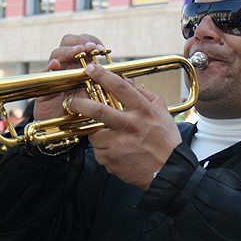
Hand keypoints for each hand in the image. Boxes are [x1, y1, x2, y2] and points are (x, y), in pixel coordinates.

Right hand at [34, 34, 105, 120]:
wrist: (65, 128)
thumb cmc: (83, 111)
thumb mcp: (100, 97)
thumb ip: (112, 88)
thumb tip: (129, 82)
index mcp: (80, 64)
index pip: (83, 44)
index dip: (91, 41)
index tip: (102, 48)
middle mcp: (67, 66)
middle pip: (68, 42)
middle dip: (80, 41)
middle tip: (91, 48)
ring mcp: (55, 74)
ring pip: (57, 54)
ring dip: (68, 50)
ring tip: (79, 51)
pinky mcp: (45, 86)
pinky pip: (45, 73)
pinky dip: (50, 66)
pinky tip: (56, 64)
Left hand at [66, 62, 181, 189]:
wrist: (169, 172)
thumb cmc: (166, 141)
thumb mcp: (163, 113)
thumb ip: (147, 96)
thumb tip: (130, 83)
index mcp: (143, 111)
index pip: (120, 88)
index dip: (102, 75)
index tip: (90, 68)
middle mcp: (130, 126)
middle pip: (98, 111)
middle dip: (80, 104)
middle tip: (71, 101)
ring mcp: (120, 145)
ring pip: (94, 134)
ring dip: (97, 134)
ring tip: (110, 138)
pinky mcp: (112, 161)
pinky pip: (99, 152)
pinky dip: (104, 151)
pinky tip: (118, 153)